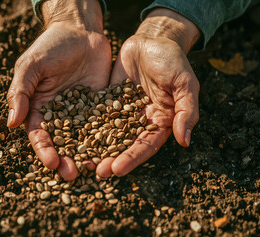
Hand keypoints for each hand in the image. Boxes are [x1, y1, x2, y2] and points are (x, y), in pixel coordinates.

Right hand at [7, 0, 110, 179]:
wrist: (80, 30)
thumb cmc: (50, 46)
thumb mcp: (30, 66)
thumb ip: (20, 92)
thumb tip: (11, 123)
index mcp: (39, 107)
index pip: (39, 135)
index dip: (44, 150)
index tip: (52, 163)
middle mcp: (60, 114)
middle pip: (62, 143)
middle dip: (66, 160)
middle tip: (73, 175)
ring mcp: (82, 111)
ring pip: (84, 139)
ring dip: (87, 155)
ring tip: (93, 170)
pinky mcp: (101, 105)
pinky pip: (105, 124)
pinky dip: (108, 139)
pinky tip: (114, 151)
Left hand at [97, 8, 200, 176]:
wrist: (152, 40)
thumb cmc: (173, 61)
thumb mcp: (185, 84)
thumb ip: (187, 110)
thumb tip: (185, 140)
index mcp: (160, 122)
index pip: (145, 146)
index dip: (132, 158)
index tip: (117, 170)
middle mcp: (140, 122)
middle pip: (124, 145)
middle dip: (111, 159)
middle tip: (96, 172)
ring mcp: (122, 112)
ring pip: (107, 134)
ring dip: (96, 148)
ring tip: (82, 160)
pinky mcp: (107, 101)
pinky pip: (96, 115)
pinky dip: (86, 126)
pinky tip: (72, 135)